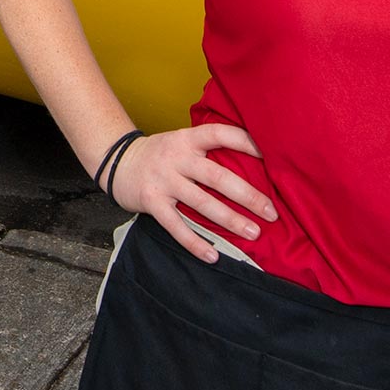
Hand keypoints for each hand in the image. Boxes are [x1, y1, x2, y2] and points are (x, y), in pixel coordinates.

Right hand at [108, 125, 276, 262]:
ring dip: (230, 219)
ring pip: (202, 203)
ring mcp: (163, 181)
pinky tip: (214, 255)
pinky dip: (196, 243)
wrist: (117, 162)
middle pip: (217, 176)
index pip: (220, 134)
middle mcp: (176, 158)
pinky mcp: (152, 202)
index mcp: (187, 139)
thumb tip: (252, 164)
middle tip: (271, 212)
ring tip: (253, 232)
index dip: (246, 142)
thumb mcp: (181, 141)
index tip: (272, 157)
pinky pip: (177, 226)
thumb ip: (207, 149)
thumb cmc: (161, 155)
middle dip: (247, 195)